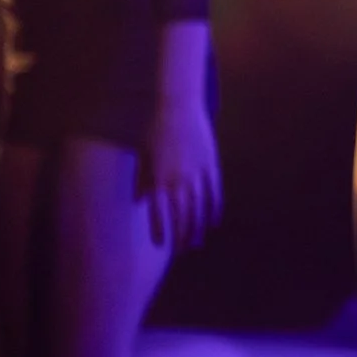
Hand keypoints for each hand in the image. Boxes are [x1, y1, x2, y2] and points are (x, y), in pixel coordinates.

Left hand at [141, 93, 221, 251]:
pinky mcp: (211, 166)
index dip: (161, 231)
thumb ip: (143, 181)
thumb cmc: (155, 131)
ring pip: (199, 209)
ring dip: (198, 227)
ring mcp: (196, 174)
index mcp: (157, 179)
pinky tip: (213, 221)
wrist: (177, 108)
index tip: (162, 246)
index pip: (159, 214)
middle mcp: (177, 181)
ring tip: (197, 241)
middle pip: (181, 216)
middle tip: (184, 249)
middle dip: (182, 235)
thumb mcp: (143, 157)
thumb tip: (141, 202)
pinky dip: (214, 209)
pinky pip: (214, 193)